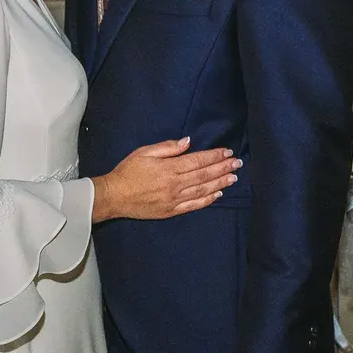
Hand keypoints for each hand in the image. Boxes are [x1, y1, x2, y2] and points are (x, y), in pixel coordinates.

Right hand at [92, 137, 239, 221]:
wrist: (114, 196)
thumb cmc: (128, 172)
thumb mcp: (144, 152)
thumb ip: (168, 147)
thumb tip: (188, 142)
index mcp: (170, 168)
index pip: (198, 160)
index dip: (215, 156)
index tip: (227, 152)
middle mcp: (175, 184)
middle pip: (204, 175)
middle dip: (223, 168)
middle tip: (238, 163)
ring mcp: (174, 199)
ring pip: (203, 190)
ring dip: (220, 183)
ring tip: (233, 177)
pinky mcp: (171, 211)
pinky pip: (194, 206)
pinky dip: (208, 200)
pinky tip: (218, 194)